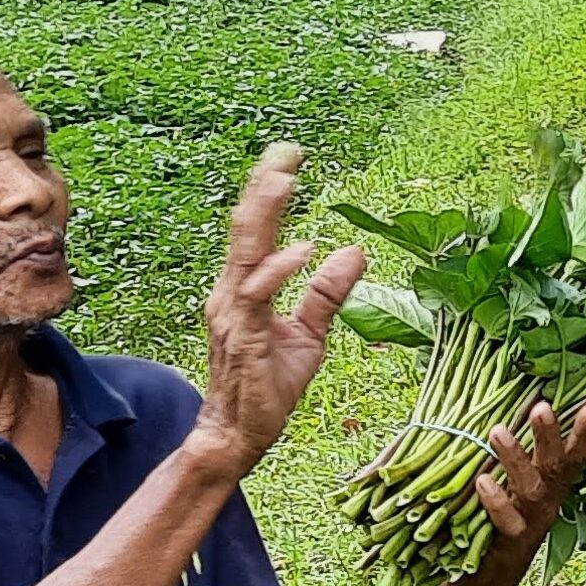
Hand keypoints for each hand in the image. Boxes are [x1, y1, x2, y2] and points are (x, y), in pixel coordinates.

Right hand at [185, 147, 365, 478]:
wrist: (238, 434)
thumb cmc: (268, 385)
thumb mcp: (310, 334)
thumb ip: (327, 293)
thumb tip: (353, 252)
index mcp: (245, 289)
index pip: (257, 231)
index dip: (269, 193)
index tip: (288, 158)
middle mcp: (232, 294)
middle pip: (246, 229)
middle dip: (264, 187)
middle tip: (286, 151)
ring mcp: (233, 314)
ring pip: (247, 252)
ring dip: (266, 214)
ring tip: (285, 180)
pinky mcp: (243, 338)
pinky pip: (258, 296)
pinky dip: (279, 270)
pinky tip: (303, 250)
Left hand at [440, 399, 585, 585]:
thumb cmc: (484, 533)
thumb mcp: (500, 496)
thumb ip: (505, 466)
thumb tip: (496, 417)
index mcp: (548, 495)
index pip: (571, 460)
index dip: (584, 435)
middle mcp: (545, 511)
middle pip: (556, 470)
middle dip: (551, 437)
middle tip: (542, 405)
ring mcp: (529, 531)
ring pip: (532, 492)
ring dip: (516, 460)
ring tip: (497, 430)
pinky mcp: (508, 551)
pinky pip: (507, 524)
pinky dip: (497, 501)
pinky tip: (483, 481)